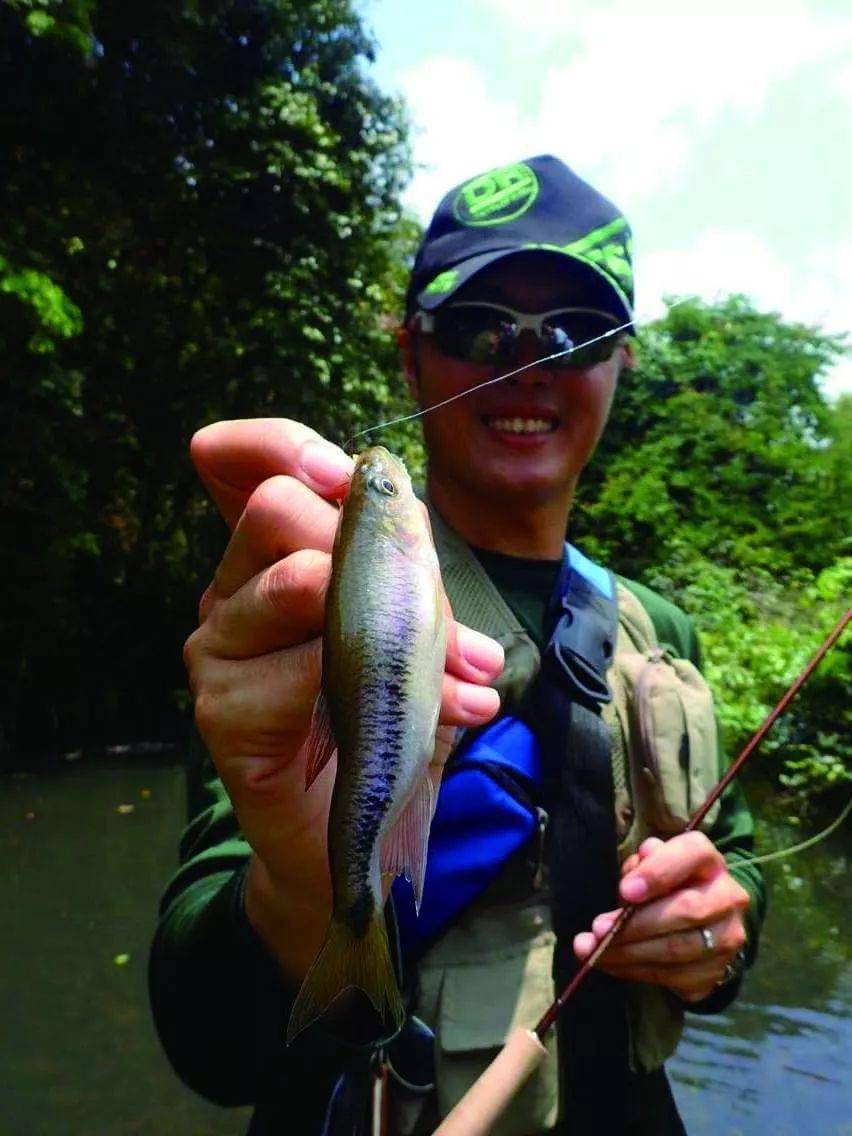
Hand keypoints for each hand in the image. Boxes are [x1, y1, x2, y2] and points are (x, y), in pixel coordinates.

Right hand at [183, 419, 503, 977]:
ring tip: (463, 669)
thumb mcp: (411, 623)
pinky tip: (444, 716)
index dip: (285, 444)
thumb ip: (406, 568)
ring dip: (394, 622)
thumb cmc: (382, 713)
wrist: (349, 823)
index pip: (243, 462)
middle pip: (274, 508)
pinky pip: (301, 671)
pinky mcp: (221, 709)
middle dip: (365, 542)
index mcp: (271, 554)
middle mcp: (231, 588)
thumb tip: (411, 521)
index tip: (343, 471)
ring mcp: (216, 646)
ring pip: (293, 581)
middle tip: (422, 600)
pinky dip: (383, 691)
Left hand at [573, 832, 749, 1001]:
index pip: (691, 854)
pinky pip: (675, 977)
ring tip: (596, 951)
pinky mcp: (718, 970)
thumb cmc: (664, 885)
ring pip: (679, 949)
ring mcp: (728, 937)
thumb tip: (635, 874)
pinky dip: (638, 972)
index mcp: (708, 860)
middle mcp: (728, 896)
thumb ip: (641, 864)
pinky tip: (613, 965)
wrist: (697, 922)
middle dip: (637, 923)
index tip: (625, 891)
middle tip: (599, 929)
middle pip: (687, 910)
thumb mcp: (649, 865)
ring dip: (631, 953)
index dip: (658, 873)